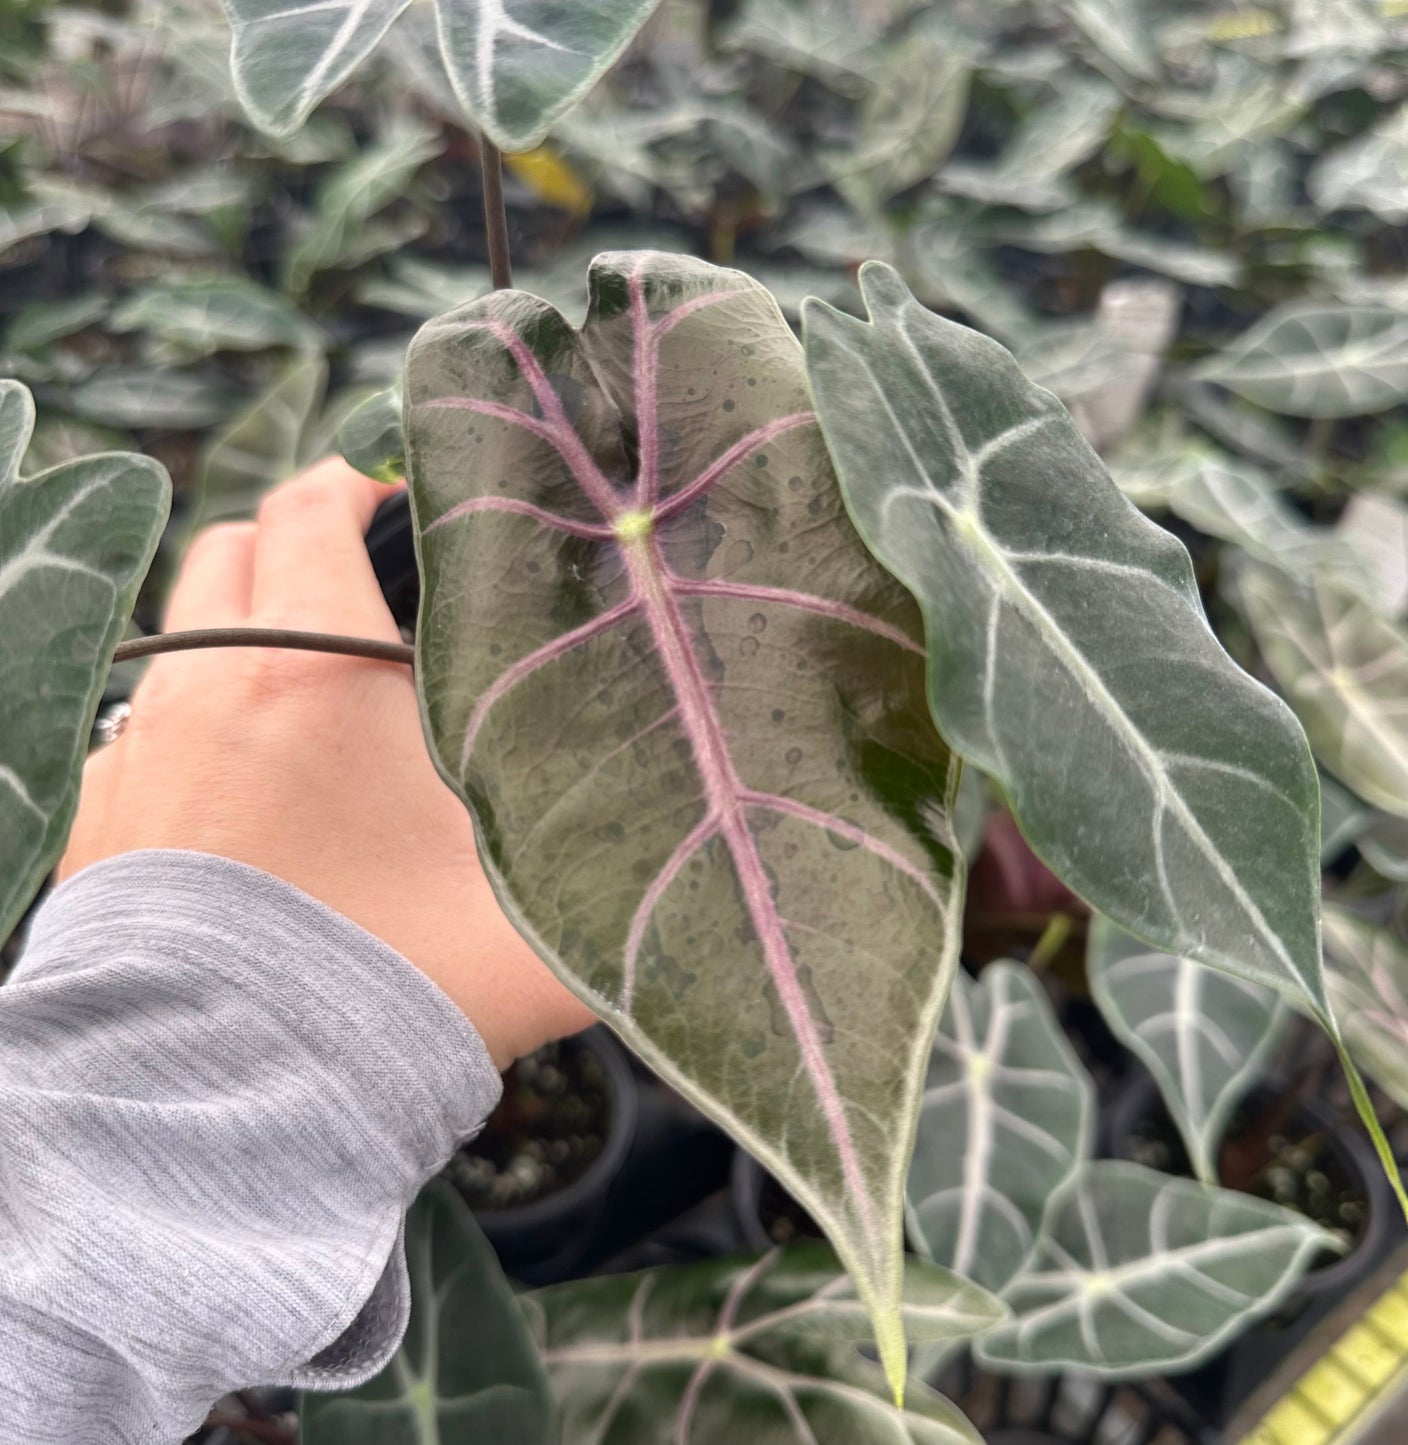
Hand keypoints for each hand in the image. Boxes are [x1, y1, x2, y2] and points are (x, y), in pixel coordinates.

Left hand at [59, 458, 594, 1068]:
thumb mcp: (539, 926)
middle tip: (368, 585)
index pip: (307, 508)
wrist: (229, 1112)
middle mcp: (202, 689)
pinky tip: (251, 786)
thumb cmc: (390, 989)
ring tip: (317, 691)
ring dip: (244, 633)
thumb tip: (719, 857)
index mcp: (307, 672)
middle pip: (231, 549)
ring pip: (182, 638)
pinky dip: (198, 721)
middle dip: (297, 544)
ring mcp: (138, 756)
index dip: (356, 484)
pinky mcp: (99, 827)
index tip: (399, 499)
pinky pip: (146, 729)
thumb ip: (627, 872)